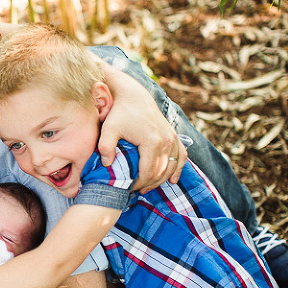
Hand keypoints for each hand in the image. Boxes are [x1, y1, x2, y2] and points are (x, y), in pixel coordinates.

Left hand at [97, 73, 186, 192]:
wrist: (133, 96)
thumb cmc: (119, 113)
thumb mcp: (108, 128)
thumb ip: (105, 147)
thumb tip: (107, 165)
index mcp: (152, 142)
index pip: (148, 172)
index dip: (138, 184)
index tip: (128, 188)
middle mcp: (166, 141)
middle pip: (161, 171)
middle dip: (149, 184)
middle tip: (137, 190)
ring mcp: (172, 138)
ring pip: (172, 166)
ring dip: (162, 179)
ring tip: (148, 187)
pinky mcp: (174, 135)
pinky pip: (181, 156)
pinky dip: (178, 168)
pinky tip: (173, 179)